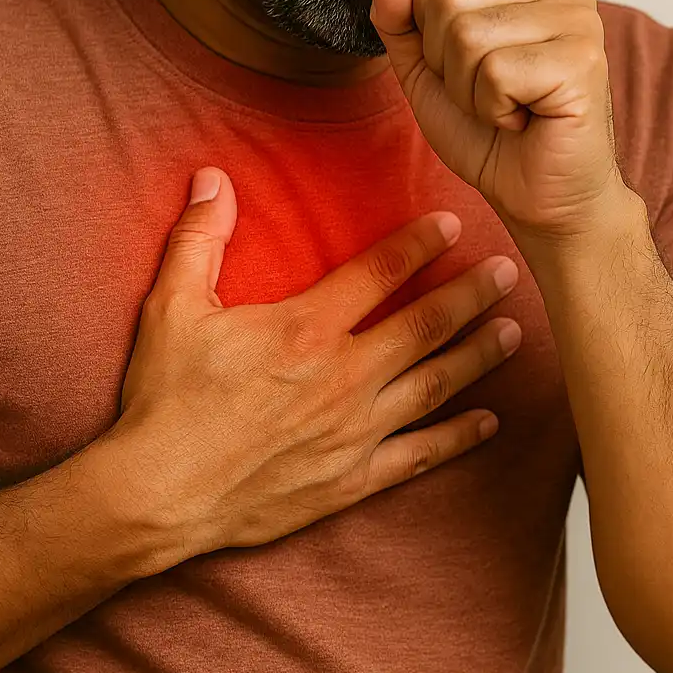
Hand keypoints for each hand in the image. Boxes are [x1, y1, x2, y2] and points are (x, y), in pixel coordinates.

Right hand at [100, 169, 521, 562]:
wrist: (158, 495)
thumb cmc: (164, 401)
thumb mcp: (171, 308)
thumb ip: (199, 238)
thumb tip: (212, 177)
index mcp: (304, 329)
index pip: (378, 273)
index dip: (419, 244)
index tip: (452, 223)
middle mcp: (342, 377)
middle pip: (425, 326)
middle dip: (472, 295)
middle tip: (509, 273)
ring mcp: (353, 431)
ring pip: (435, 385)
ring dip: (478, 356)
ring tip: (514, 333)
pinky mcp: (351, 479)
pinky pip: (419, 455)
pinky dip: (459, 437)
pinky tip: (489, 422)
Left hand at [369, 0, 631, 245]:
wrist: (539, 197)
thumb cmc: (490, 133)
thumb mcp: (425, 67)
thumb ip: (400, 16)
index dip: (429, 18)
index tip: (466, 61)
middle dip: (445, 59)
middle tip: (486, 91)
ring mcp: (579, 19)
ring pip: (467, 34)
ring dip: (467, 89)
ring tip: (505, 106)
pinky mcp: (582, 60)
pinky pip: (494, 72)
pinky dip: (492, 109)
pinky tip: (522, 120)